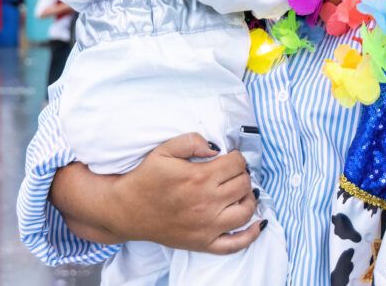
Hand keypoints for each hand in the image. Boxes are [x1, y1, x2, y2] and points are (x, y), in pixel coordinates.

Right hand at [53, 132, 260, 253]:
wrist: (126, 211)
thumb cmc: (145, 179)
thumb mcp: (164, 151)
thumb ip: (191, 141)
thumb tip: (216, 147)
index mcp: (199, 178)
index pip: (236, 163)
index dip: (236, 156)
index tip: (228, 157)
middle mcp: (207, 203)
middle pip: (244, 184)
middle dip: (242, 174)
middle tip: (231, 173)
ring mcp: (207, 226)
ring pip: (246, 211)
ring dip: (249, 198)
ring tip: (240, 191)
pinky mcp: (203, 243)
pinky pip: (235, 244)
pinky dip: (251, 234)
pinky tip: (259, 223)